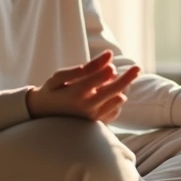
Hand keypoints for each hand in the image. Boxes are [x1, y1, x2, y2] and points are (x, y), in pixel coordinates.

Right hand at [26, 51, 140, 123]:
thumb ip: (85, 67)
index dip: (108, 66)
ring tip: (110, 81)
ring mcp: (93, 118)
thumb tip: (109, 56)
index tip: (110, 56)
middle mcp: (87, 107)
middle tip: (138, 67)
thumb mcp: (60, 76)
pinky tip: (110, 94)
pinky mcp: (96, 124)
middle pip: (115, 90)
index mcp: (76, 93)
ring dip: (119, 89)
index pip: (100, 77)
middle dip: (128, 77)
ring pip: (118, 100)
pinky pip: (115, 111)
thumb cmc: (52, 91)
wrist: (42, 116)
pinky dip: (116, 101)